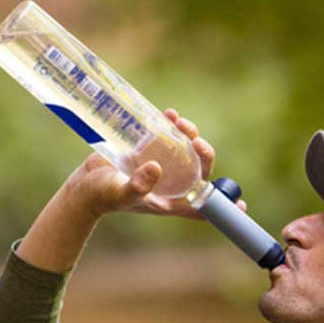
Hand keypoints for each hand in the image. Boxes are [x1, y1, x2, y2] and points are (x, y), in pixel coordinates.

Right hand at [67, 110, 246, 221]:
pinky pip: (168, 137)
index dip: (222, 207)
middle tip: (197, 142)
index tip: (241, 204)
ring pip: (186, 151)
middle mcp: (170, 184)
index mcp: (169, 201)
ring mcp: (161, 167)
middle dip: (204, 155)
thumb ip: (138, 185)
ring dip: (190, 135)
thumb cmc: (101, 196)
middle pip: (199, 172)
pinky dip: (172, 125)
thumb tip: (156, 168)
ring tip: (180, 123)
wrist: (82, 185)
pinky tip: (169, 114)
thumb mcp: (120, 192)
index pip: (201, 207)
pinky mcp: (149, 151)